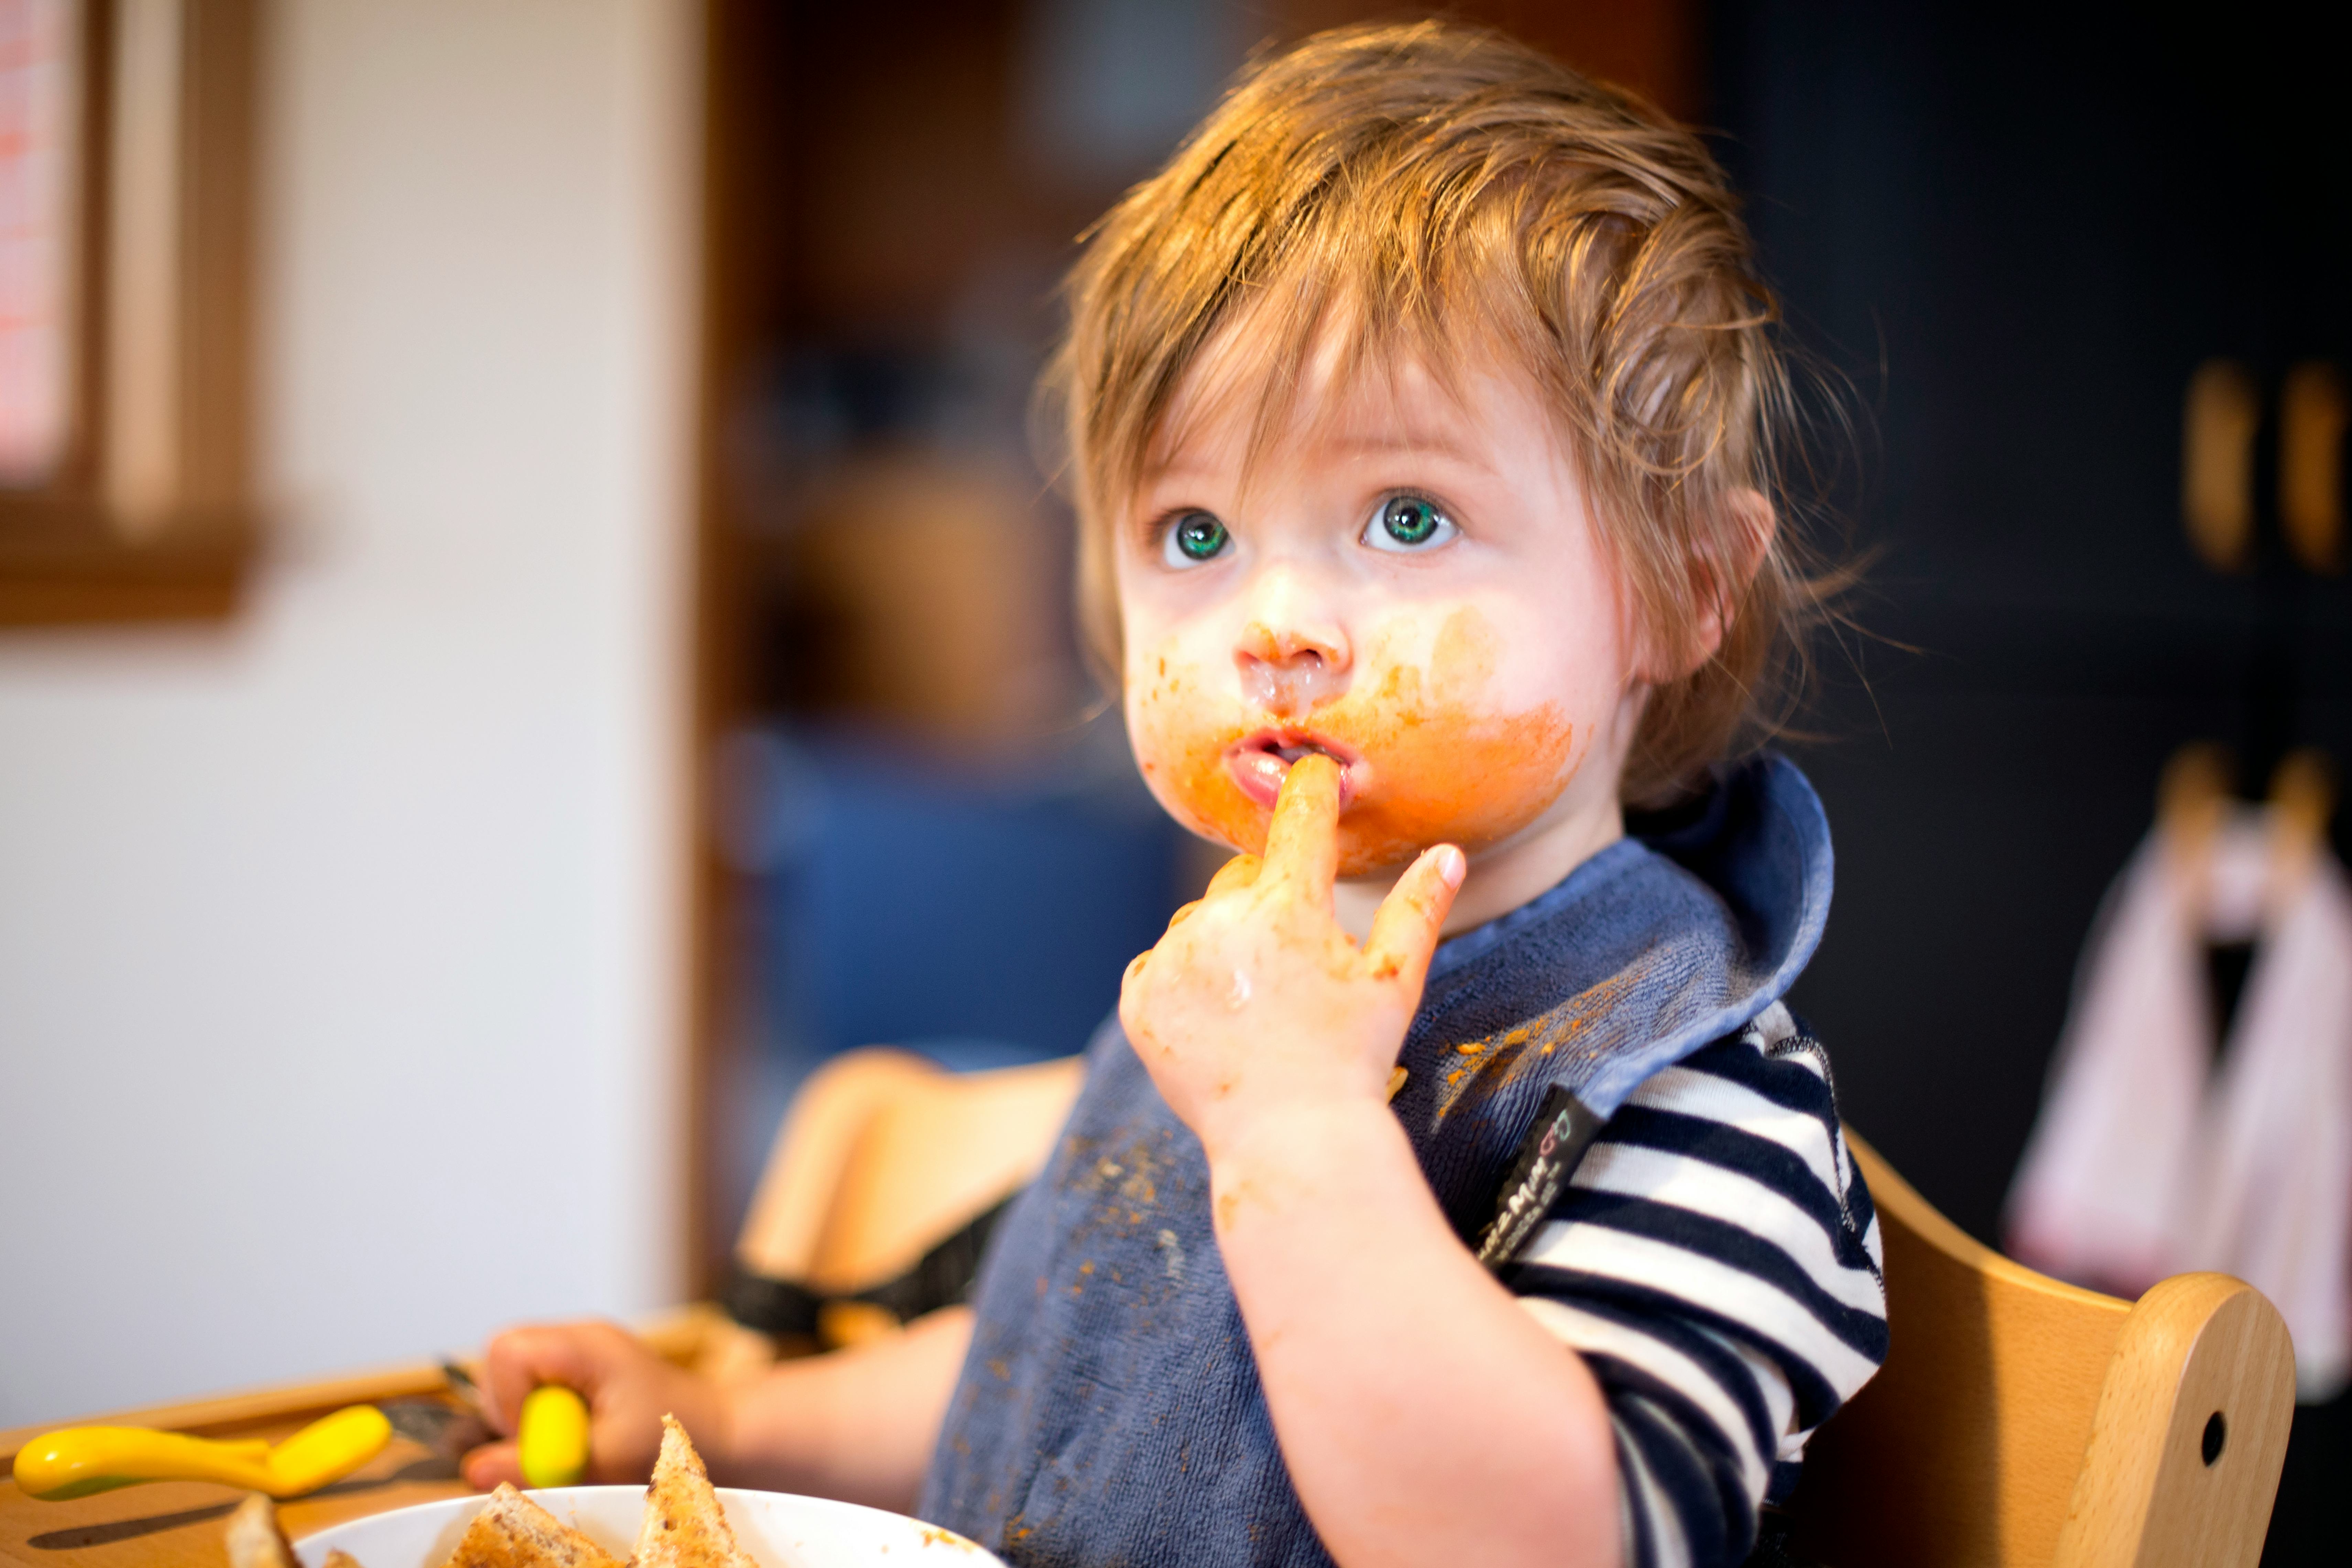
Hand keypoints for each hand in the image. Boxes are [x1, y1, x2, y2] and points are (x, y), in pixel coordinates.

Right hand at [459, 1319, 730, 1488]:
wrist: (721, 1430)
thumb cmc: (674, 1436)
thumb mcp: (607, 1456)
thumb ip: (540, 1463)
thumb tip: (473, 1469)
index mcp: (585, 1344)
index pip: (507, 1349)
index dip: (506, 1399)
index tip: (538, 1437)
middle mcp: (578, 1339)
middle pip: (502, 1359)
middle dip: (512, 1410)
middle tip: (553, 1442)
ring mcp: (578, 1354)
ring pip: (514, 1378)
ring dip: (529, 1419)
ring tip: (574, 1439)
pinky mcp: (580, 1374)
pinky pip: (536, 1391)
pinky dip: (547, 1420)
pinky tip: (581, 1433)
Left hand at [1118, 754, 1464, 1165]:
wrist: (1289, 1141)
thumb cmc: (1351, 1060)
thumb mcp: (1394, 983)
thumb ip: (1417, 911)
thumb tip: (1447, 854)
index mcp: (1289, 908)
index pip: (1300, 819)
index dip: (1310, 790)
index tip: (1310, 772)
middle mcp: (1222, 922)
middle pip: (1242, 878)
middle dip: (1266, 902)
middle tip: (1293, 964)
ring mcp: (1174, 960)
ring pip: (1199, 922)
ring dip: (1223, 944)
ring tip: (1256, 1002)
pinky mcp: (1141, 998)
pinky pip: (1159, 964)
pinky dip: (1182, 981)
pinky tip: (1218, 1017)